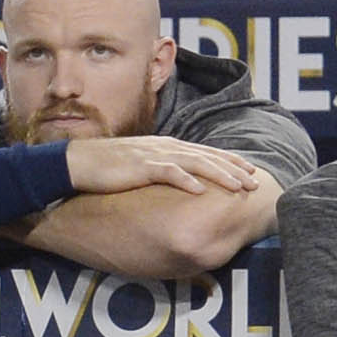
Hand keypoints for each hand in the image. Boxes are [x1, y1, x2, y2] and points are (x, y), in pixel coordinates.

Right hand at [60, 134, 267, 197]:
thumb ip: (164, 170)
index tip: (250, 171)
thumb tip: (182, 184)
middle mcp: (165, 147)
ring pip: (195, 163)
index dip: (230, 161)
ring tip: (238, 186)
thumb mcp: (143, 166)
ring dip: (219, 174)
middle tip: (255, 182)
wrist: (80, 161)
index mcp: (168, 146)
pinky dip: (185, 180)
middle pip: (207, 156)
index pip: (206, 152)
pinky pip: (167, 173)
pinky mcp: (140, 167)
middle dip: (234, 169)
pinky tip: (200, 191)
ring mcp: (154, 155)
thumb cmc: (110, 166)